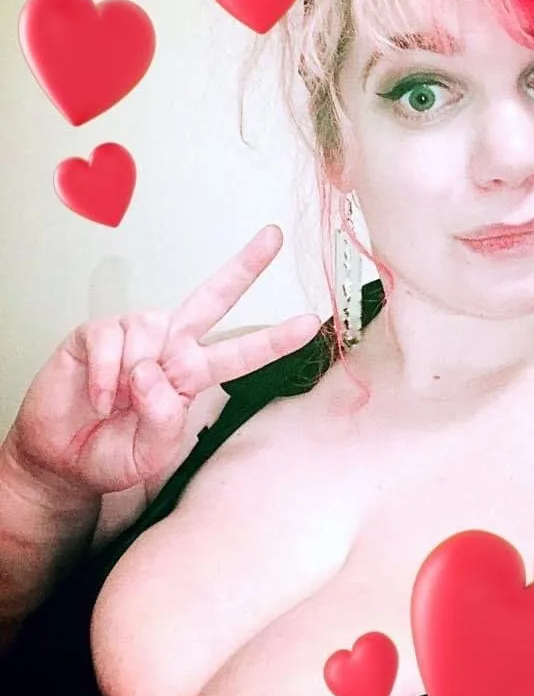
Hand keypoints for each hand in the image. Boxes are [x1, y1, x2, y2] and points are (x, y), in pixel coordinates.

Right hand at [4, 225, 320, 498]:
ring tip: (117, 404)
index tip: (309, 324)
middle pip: (214, 298)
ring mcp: (136, 334)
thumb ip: (164, 422)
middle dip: (245, 266)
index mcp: (192, 374)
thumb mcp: (149, 455)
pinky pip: (111, 339)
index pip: (240, 353)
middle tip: (274, 237)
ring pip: (153, 328)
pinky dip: (105, 376)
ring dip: (133, 375)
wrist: (61, 457)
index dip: (275, 340)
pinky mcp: (98, 332)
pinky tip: (99, 397)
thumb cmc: (111, 453)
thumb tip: (155, 373)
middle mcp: (170, 345)